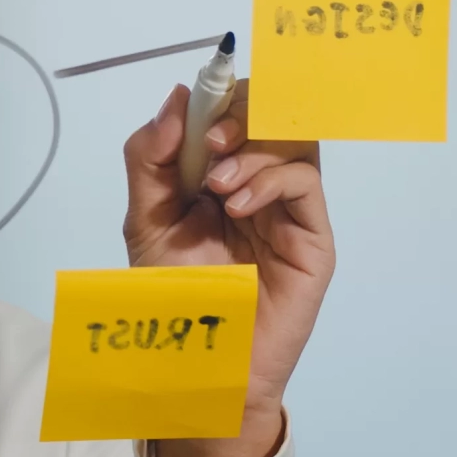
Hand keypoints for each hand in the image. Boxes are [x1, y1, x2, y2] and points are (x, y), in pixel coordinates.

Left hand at [121, 79, 335, 456]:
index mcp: (214, 173)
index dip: (218, 96)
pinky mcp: (311, 237)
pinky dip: (270, 179)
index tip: (194, 104)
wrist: (198, 360)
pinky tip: (237, 206)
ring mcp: (288, 209)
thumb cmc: (171, 296)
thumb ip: (150, 158)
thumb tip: (176, 97)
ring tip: (217, 184)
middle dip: (240, 114)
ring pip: (294, 139)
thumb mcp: (145, 218)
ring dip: (253, 147)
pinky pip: (305, 181)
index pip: (231, 111)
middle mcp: (256, 183)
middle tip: (208, 144)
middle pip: (270, 114)